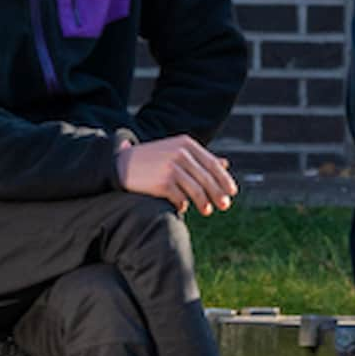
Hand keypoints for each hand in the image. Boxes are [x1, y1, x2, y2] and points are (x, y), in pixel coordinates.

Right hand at [115, 135, 236, 214]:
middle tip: (225, 206)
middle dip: (218, 193)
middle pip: (207, 178)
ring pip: (196, 190)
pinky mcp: (162, 182)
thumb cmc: (154, 158)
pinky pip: (180, 198)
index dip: (224, 179)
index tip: (232, 191)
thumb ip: (200, 158)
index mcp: (186, 144)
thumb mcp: (177, 151)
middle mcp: (180, 153)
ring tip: (207, 211)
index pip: (212, 164)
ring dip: (204, 203)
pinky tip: (182, 207)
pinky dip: (183, 204)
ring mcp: (171, 167)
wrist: (122, 163)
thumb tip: (225, 164)